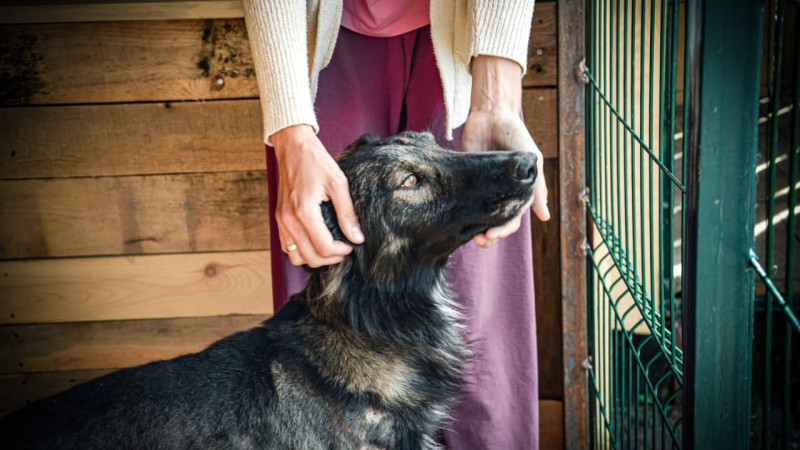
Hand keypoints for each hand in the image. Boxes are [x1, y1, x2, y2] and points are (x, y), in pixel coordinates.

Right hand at [271, 125, 364, 266]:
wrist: (293, 147)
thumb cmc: (316, 161)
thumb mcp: (338, 183)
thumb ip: (347, 213)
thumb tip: (357, 237)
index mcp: (304, 212)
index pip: (324, 247)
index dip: (341, 251)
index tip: (352, 244)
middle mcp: (288, 220)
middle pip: (310, 257)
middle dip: (330, 258)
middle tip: (344, 249)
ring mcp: (281, 221)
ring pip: (296, 256)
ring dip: (314, 258)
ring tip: (331, 248)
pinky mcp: (278, 218)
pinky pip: (287, 246)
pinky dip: (301, 250)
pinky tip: (316, 241)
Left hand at [463, 55, 549, 248]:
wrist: (491, 114)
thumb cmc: (516, 135)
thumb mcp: (531, 160)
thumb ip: (537, 187)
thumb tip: (544, 217)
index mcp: (516, 193)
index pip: (512, 220)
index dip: (503, 230)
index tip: (491, 234)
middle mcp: (498, 195)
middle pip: (495, 224)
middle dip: (489, 236)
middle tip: (479, 240)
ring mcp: (481, 189)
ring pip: (479, 218)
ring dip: (475, 229)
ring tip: (468, 236)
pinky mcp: (465, 181)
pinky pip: (463, 201)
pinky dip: (460, 212)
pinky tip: (454, 218)